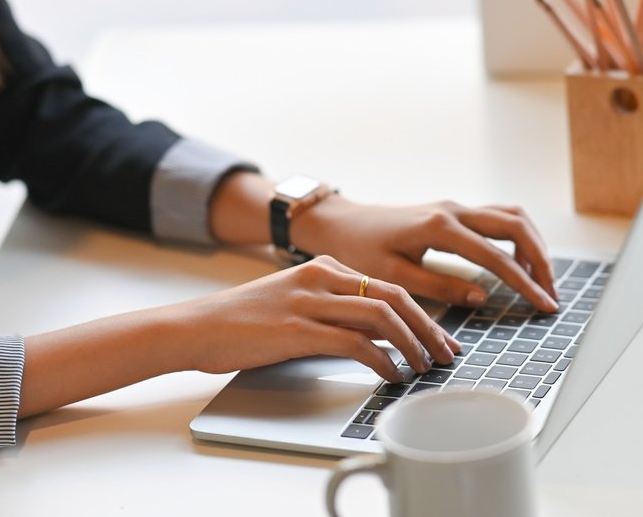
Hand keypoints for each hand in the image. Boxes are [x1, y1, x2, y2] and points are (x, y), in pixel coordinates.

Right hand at [170, 255, 459, 380]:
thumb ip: (337, 312)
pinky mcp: (297, 329)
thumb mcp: (297, 303)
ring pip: (381, 315)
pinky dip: (382, 360)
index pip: (389, 285)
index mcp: (325, 267)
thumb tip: (381, 336)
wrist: (195, 327)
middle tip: (447, 353)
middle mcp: (322, 277)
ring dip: (412, 343)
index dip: (422, 313)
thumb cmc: (244, 323)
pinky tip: (391, 375)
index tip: (441, 337)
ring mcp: (310, 301)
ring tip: (424, 367)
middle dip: (428, 327)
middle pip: (395, 295)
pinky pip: (354, 342)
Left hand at [291, 196, 560, 311]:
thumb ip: (440, 287)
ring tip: (540, 278)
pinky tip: (518, 261)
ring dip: (533, 245)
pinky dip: (517, 237)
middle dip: (541, 260)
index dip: (525, 283)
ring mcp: (456, 207)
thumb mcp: (394, 277)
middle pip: (516, 227)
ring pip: (512, 217)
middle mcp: (454, 211)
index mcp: (440, 228)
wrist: (341, 224)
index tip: (544, 304)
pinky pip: (498, 217)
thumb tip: (482, 297)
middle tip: (551, 293)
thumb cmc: (359, 251)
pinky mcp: (454, 211)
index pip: (497, 257)